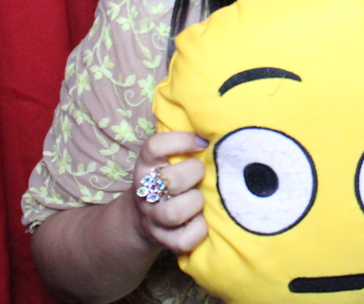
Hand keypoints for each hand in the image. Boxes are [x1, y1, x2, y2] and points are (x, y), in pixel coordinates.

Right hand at [128, 130, 209, 253]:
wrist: (143, 220)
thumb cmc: (170, 180)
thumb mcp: (169, 159)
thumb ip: (185, 144)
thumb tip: (220, 123)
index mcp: (147, 165)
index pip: (154, 147)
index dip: (180, 141)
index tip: (201, 142)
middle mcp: (146, 191)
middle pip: (169, 180)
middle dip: (193, 174)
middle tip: (201, 173)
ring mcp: (153, 218)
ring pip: (174, 212)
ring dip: (194, 203)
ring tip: (201, 199)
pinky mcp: (164, 241)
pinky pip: (184, 240)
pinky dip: (198, 231)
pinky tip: (201, 221)